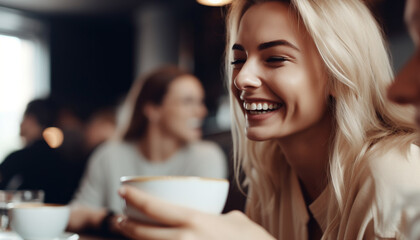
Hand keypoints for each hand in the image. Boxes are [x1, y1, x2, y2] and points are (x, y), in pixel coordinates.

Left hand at [117, 185, 274, 239]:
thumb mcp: (236, 221)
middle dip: (125, 225)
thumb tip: (210, 217)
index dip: (134, 197)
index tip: (122, 190)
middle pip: (143, 233)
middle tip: (118, 219)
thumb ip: (217, 217)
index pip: (155, 207)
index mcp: (196, 221)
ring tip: (129, 233)